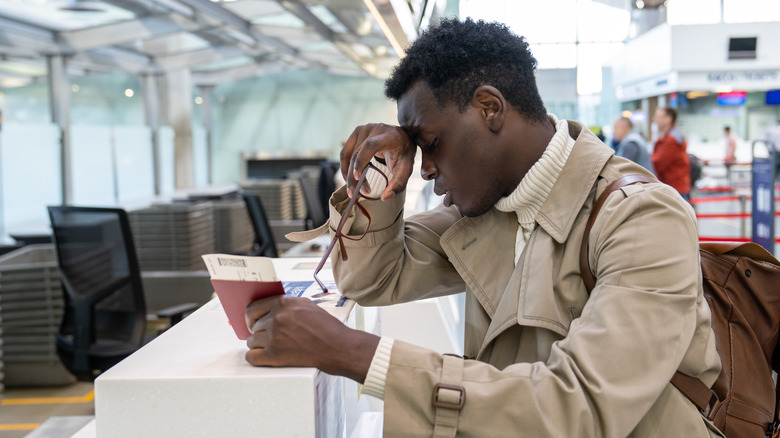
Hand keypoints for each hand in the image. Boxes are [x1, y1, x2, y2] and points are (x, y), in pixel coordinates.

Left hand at [245, 295, 378, 382]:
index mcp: (283, 303)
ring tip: (270, 347)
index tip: (253, 322)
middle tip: (267, 337)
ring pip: (251, 341)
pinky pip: (252, 357)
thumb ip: (287, 304)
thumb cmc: (327, 328)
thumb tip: (271, 308)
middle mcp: (276, 318)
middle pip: (253, 326)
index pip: (252, 307)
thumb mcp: (307, 305)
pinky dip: (255, 358)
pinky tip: (263, 357)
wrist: (338, 347)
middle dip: (259, 332)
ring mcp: (274, 336)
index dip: (251, 316)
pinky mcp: (274, 355)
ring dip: (259, 345)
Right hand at [341, 123, 415, 200]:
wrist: (402, 138)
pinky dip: (345, 167)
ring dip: (347, 174)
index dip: (361, 161)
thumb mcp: (406, 169)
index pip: (370, 146)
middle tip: (355, 194)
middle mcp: (374, 129)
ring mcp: (363, 129)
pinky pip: (345, 152)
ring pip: (347, 154)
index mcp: (389, 136)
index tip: (358, 178)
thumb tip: (385, 198)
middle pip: (357, 154)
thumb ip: (398, 184)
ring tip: (352, 189)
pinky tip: (350, 178)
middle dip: (353, 176)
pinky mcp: (356, 132)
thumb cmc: (404, 154)